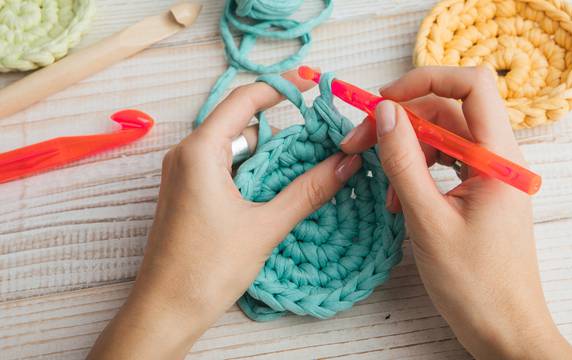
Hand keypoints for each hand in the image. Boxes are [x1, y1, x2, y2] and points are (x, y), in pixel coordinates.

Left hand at [88, 70, 361, 358]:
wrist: (164, 311)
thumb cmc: (205, 269)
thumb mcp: (265, 226)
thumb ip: (307, 191)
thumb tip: (345, 163)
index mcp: (200, 151)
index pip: (244, 100)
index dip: (280, 88)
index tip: (311, 85)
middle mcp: (187, 154)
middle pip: (242, 124)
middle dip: (281, 130)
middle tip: (320, 140)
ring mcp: (184, 174)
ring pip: (236, 149)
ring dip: (269, 157)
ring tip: (307, 169)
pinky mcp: (188, 193)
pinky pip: (225, 168)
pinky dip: (253, 173)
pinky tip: (278, 190)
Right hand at [340, 66, 571, 358]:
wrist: (504, 331)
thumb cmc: (475, 285)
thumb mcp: (428, 221)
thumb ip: (404, 162)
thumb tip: (384, 112)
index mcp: (498, 157)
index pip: (471, 86)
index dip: (425, 80)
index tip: (383, 100)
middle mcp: (497, 158)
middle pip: (446, 113)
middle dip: (400, 122)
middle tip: (357, 143)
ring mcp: (488, 176)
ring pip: (441, 139)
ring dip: (405, 152)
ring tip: (383, 187)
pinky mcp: (478, 193)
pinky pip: (443, 165)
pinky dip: (417, 174)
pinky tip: (398, 200)